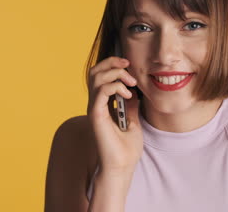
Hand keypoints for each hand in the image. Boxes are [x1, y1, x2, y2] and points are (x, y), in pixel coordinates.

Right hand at [86, 56, 143, 175]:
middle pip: (95, 71)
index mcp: (103, 104)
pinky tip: (128, 94)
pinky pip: (100, 92)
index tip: (129, 65)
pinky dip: (115, 87)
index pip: (100, 75)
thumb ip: (130, 105)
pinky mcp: (96, 116)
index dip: (113, 64)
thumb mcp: (133, 120)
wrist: (122, 166)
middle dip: (111, 62)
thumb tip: (133, 92)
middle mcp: (96, 104)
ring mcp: (94, 109)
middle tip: (128, 64)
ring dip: (116, 73)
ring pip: (96, 77)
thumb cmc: (126, 148)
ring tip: (131, 83)